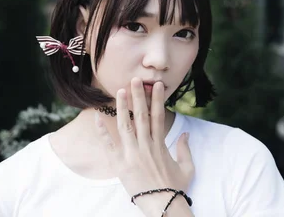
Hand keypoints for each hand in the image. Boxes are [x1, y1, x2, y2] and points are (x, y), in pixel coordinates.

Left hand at [94, 77, 193, 214]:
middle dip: (138, 96)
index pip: (159, 116)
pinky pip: (108, 145)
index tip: (156, 85)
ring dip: (122, 107)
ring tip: (119, 91)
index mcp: (161, 144)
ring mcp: (132, 154)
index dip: (157, 99)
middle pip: (141, 115)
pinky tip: (96, 117)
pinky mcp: (119, 164)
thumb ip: (185, 149)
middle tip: (134, 80)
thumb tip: (186, 134)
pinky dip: (102, 131)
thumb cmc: (175, 188)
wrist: (163, 206)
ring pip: (126, 125)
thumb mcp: (187, 168)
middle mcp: (146, 145)